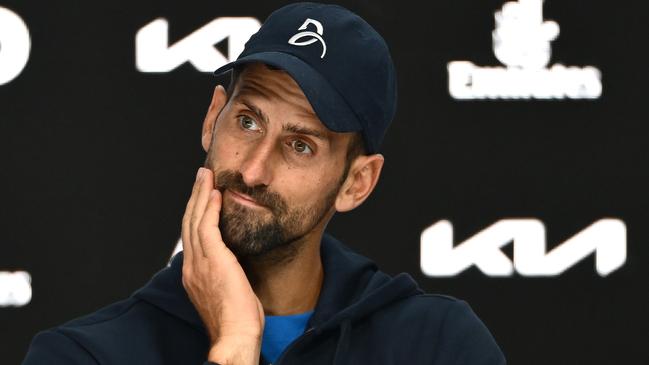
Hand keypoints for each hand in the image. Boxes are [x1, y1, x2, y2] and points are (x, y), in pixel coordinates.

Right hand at [181, 167, 264, 364]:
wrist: (235, 336)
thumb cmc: (236, 322)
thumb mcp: (227, 293)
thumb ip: (225, 275)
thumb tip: (233, 266)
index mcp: (193, 275)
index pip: (192, 236)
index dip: (196, 214)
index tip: (202, 197)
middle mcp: (192, 266)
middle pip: (189, 223)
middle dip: (195, 197)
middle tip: (201, 176)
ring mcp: (199, 263)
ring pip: (196, 220)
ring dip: (201, 195)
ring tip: (206, 176)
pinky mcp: (212, 260)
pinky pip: (207, 227)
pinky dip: (209, 208)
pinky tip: (215, 193)